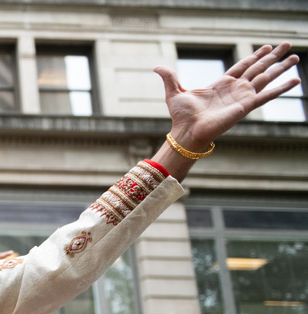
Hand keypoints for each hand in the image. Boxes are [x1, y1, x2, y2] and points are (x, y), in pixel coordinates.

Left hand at [155, 43, 299, 149]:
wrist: (187, 131)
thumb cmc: (181, 116)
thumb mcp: (174, 92)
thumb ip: (169, 77)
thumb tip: (156, 67)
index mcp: (221, 85)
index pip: (242, 66)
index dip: (254, 56)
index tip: (267, 47)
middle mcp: (235, 89)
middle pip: (258, 68)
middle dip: (273, 56)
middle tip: (287, 44)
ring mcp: (243, 97)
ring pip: (266, 77)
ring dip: (282, 67)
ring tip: (297, 56)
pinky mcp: (247, 106)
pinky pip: (268, 94)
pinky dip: (282, 88)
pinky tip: (296, 80)